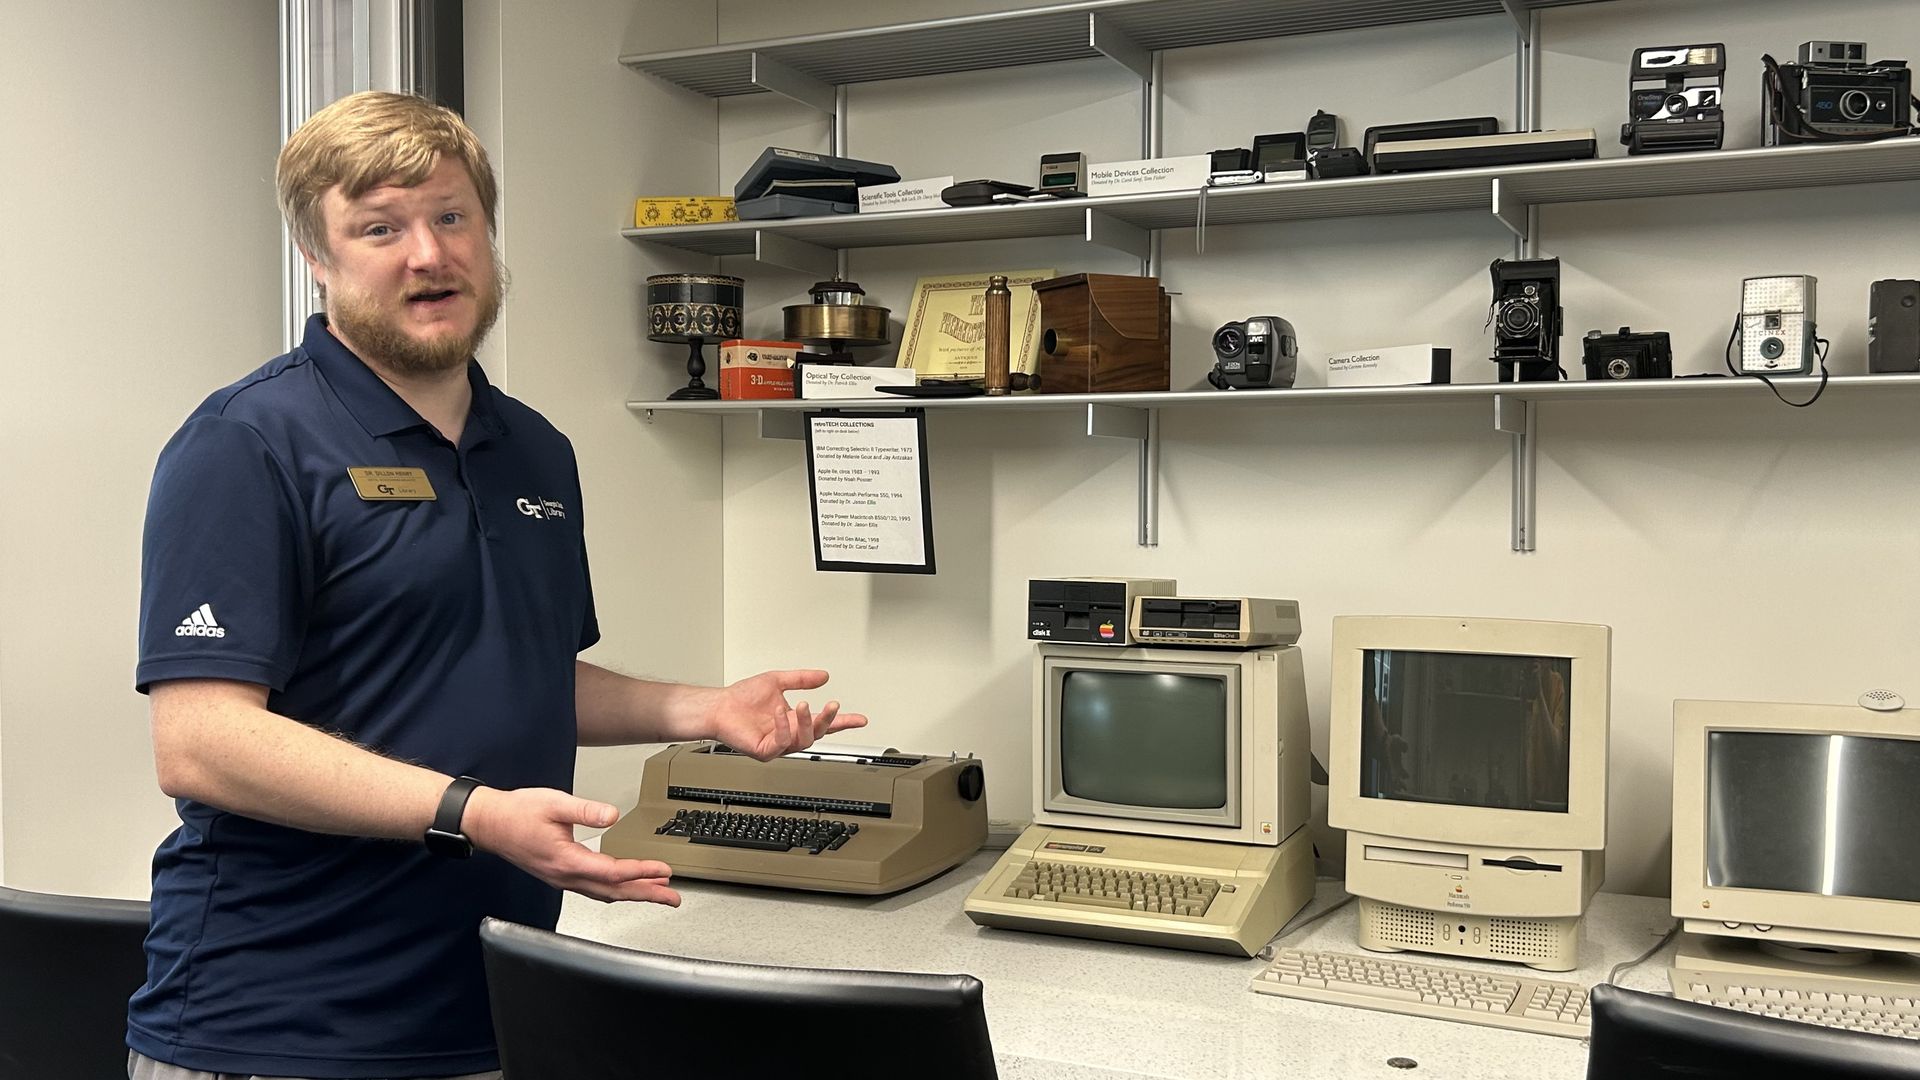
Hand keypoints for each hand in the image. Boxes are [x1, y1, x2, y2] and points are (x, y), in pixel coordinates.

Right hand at [462, 786, 680, 905]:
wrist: (489, 824)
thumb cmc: (517, 813)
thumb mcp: (554, 803)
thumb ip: (585, 811)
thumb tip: (612, 815)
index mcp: (567, 861)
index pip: (613, 872)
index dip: (641, 872)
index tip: (664, 870)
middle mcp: (566, 876)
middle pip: (614, 891)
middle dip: (646, 894)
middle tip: (672, 897)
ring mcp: (562, 879)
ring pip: (605, 893)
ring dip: (633, 894)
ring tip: (657, 892)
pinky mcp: (559, 875)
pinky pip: (594, 889)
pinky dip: (615, 890)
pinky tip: (624, 886)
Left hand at [703, 668, 867, 760]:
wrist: (719, 706)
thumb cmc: (741, 698)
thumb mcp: (777, 680)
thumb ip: (801, 679)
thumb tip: (823, 675)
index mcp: (794, 718)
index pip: (823, 722)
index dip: (843, 721)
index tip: (860, 719)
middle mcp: (789, 732)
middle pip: (819, 732)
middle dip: (828, 719)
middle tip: (833, 705)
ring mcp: (778, 743)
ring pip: (804, 739)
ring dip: (808, 722)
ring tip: (804, 704)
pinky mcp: (765, 749)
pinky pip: (783, 742)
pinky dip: (785, 726)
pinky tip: (781, 712)